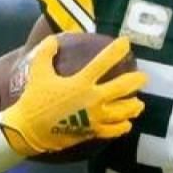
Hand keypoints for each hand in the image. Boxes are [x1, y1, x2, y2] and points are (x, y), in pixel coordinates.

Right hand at [0, 35, 146, 155]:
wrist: (29, 130)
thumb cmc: (34, 99)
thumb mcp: (37, 71)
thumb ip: (46, 52)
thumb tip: (54, 39)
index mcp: (80, 82)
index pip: (103, 62)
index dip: (116, 50)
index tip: (126, 43)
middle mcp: (92, 100)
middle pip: (122, 87)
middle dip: (136, 80)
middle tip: (143, 77)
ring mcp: (95, 118)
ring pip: (123, 111)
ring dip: (133, 105)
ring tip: (139, 103)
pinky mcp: (92, 132)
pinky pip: (114, 130)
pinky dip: (123, 126)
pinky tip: (127, 124)